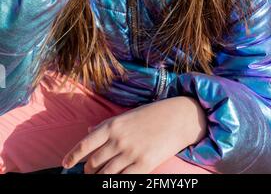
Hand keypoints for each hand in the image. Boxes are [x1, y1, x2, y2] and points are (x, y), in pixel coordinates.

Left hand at [62, 96, 206, 173]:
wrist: (178, 117)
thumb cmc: (151, 115)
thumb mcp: (126, 115)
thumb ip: (107, 125)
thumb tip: (88, 132)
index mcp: (112, 125)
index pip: (85, 144)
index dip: (73, 156)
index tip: (65, 164)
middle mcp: (118, 139)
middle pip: (94, 163)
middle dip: (89, 170)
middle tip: (89, 172)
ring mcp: (130, 154)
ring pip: (106, 175)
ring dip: (100, 179)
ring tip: (100, 178)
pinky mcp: (144, 165)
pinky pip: (123, 180)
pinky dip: (116, 183)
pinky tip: (116, 181)